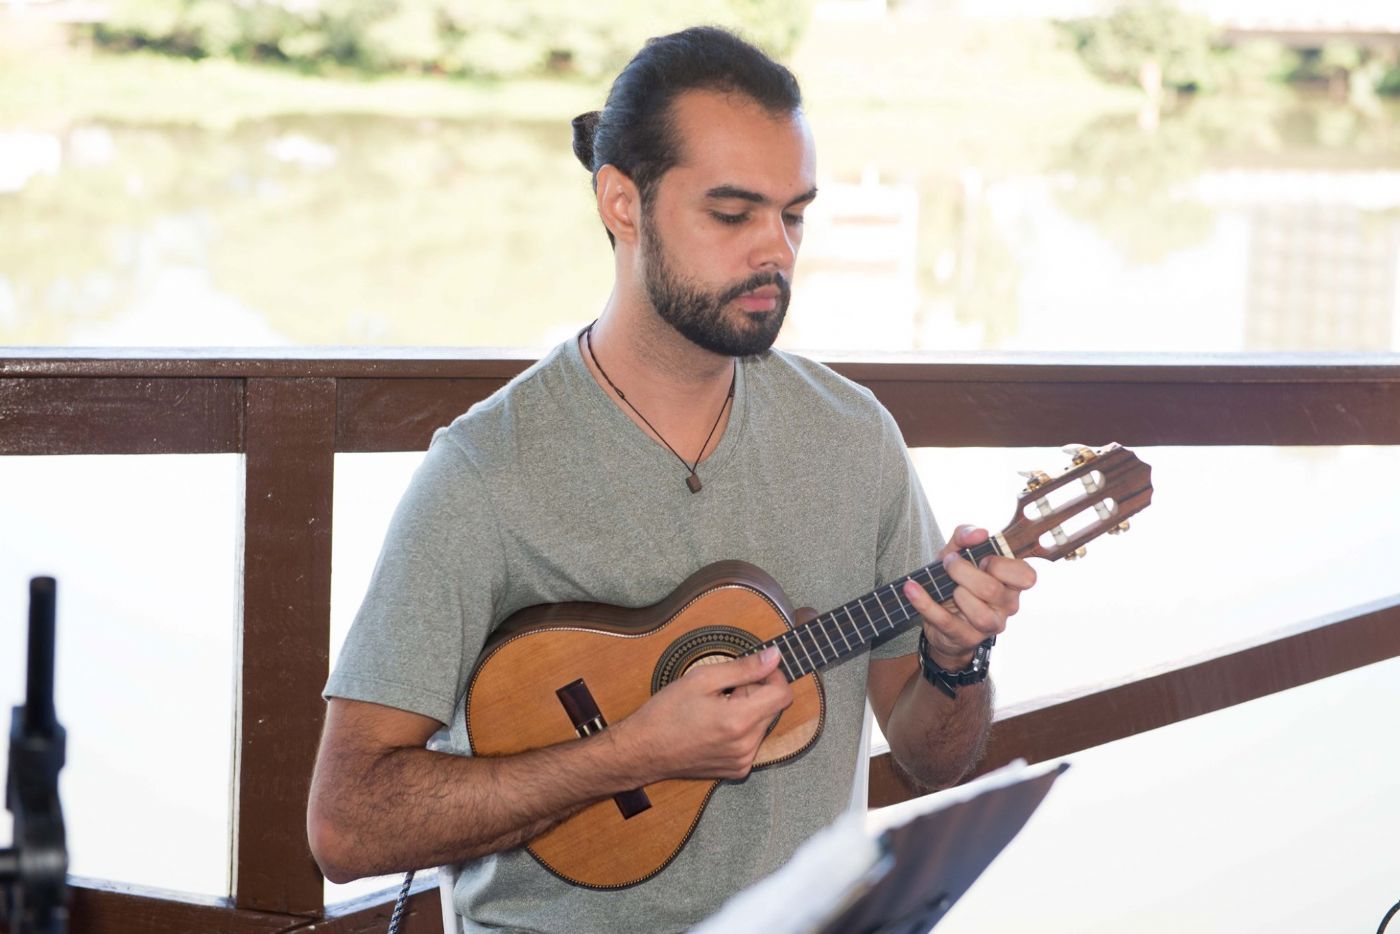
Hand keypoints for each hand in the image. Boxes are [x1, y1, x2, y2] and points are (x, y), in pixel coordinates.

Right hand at [612, 647, 792, 783]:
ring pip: (763, 725)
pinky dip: (741, 729)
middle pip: (773, 709)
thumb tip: (774, 656)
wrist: (643, 751)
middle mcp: (746, 746)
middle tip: (725, 690)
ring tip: (717, 709)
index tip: (755, 669)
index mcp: (739, 721)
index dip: (773, 676)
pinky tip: (715, 726)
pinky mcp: (736, 770)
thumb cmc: (666, 713)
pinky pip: (752, 742)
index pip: (783, 694)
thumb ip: (744, 668)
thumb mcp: (702, 679)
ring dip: (749, 711)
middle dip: (756, 693)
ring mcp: (742, 761)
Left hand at [902, 524, 1035, 668]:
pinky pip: (946, 622)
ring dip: (956, 593)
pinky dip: (925, 603)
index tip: (982, 559)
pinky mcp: (967, 638)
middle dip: (964, 572)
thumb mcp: (958, 553)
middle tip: (949, 564)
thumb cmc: (955, 580)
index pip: (1026, 576)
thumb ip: (966, 536)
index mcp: (1013, 583)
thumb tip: (979, 533)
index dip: (1001, 564)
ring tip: (946, 586)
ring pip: (980, 614)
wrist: (939, 616)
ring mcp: (990, 626)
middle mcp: (1007, 606)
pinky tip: (911, 589)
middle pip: (992, 590)